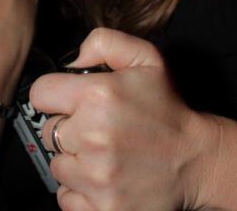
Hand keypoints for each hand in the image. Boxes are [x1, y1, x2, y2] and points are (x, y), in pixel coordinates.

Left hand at [29, 28, 212, 210]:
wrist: (196, 160)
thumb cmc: (166, 107)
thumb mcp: (145, 58)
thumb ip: (103, 42)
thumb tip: (71, 61)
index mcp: (98, 96)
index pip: (40, 94)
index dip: (53, 95)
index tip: (69, 100)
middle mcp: (94, 137)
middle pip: (48, 132)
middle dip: (68, 128)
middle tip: (96, 128)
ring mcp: (98, 177)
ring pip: (58, 166)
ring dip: (75, 161)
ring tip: (103, 153)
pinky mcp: (104, 208)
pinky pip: (66, 199)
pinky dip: (80, 192)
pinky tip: (103, 178)